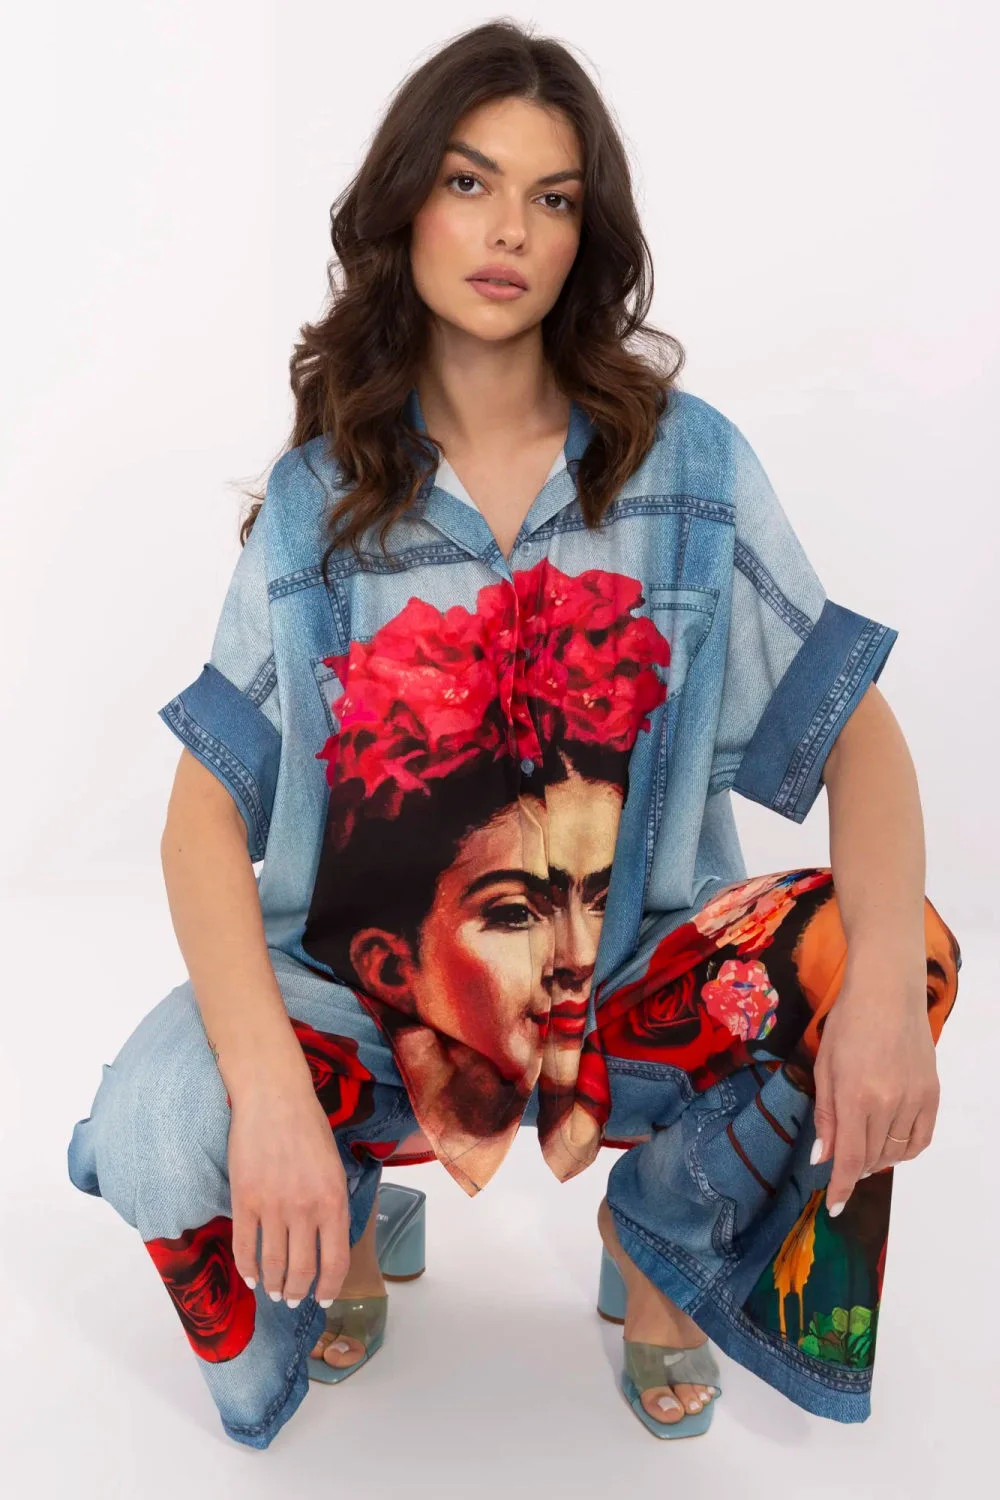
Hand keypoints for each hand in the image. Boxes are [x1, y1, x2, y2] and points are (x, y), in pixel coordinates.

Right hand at [227, 1075, 351, 1307]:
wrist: (275, 1098)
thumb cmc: (309, 1127)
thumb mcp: (335, 1167)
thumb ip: (332, 1205)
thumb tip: (328, 1242)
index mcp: (333, 1201)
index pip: (335, 1261)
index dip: (329, 1287)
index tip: (323, 1298)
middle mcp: (305, 1209)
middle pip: (302, 1270)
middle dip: (298, 1292)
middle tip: (294, 1299)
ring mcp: (272, 1206)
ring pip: (273, 1264)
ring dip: (275, 1286)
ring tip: (275, 1292)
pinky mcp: (244, 1200)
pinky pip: (245, 1247)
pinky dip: (248, 1269)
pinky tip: (252, 1278)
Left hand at [810, 956, 938, 1215]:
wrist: (887, 992)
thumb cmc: (847, 1024)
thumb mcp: (824, 1067)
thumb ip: (825, 1116)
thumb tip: (823, 1158)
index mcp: (854, 1097)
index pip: (849, 1157)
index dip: (841, 1187)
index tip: (834, 1207)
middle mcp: (887, 1104)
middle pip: (871, 1158)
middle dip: (854, 1168)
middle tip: (842, 1161)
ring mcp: (914, 1100)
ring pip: (896, 1151)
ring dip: (877, 1159)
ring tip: (864, 1147)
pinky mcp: (932, 1094)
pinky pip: (920, 1138)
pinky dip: (904, 1149)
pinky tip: (890, 1143)